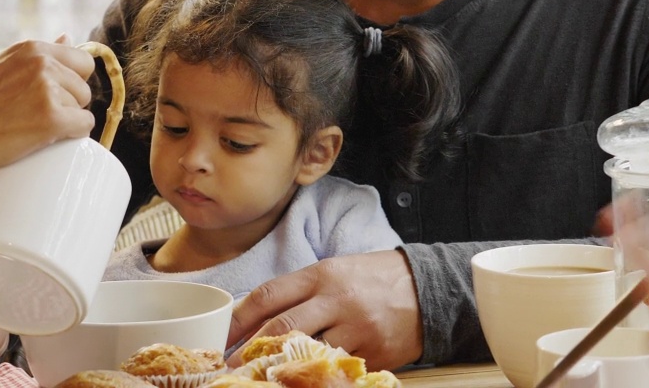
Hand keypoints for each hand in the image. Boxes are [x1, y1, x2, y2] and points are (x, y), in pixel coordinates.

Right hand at [0, 39, 95, 169]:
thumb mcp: (4, 62)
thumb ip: (37, 54)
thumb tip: (67, 37)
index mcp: (33, 48)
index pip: (82, 61)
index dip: (72, 81)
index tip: (54, 95)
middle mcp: (44, 64)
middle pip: (83, 88)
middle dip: (68, 103)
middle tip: (36, 115)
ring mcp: (49, 90)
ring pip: (82, 108)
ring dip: (66, 120)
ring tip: (33, 125)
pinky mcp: (52, 118)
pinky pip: (84, 126)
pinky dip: (70, 135)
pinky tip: (46, 137)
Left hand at [226, 251, 422, 369]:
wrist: (427, 288)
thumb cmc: (371, 278)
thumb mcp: (333, 272)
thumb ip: (299, 292)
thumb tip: (257, 315)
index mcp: (319, 274)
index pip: (269, 295)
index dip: (240, 318)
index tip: (221, 336)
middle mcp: (335, 299)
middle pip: (282, 326)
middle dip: (251, 348)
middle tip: (230, 365)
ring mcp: (355, 327)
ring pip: (307, 351)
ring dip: (280, 367)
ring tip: (260, 377)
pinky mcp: (372, 352)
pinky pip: (336, 367)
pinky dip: (315, 374)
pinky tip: (299, 380)